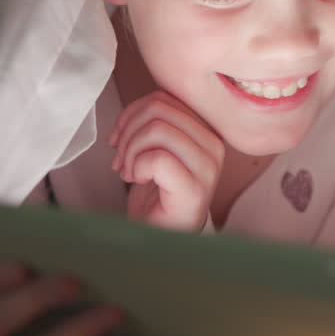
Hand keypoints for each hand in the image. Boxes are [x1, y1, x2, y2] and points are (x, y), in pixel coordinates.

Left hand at [109, 90, 224, 230]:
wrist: (162, 237)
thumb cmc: (158, 196)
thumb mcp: (158, 148)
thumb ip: (156, 123)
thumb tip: (135, 109)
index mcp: (206, 130)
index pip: (166, 98)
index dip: (133, 112)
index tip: (120, 136)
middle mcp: (214, 145)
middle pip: (160, 109)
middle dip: (129, 131)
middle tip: (121, 157)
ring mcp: (208, 168)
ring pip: (158, 130)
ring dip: (131, 150)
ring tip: (128, 170)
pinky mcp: (195, 189)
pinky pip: (157, 158)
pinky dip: (137, 166)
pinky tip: (137, 180)